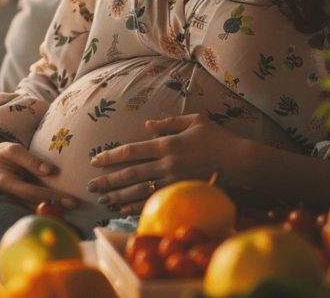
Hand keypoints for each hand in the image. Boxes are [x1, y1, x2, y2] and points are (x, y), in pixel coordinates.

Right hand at [0, 132, 77, 209]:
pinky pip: (32, 207)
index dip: (51, 197)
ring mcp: (12, 200)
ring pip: (33, 210)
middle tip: (75, 207)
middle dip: (55, 209)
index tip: (69, 200)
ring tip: (72, 212)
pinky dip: (45, 209)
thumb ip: (31, 160)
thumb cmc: (0, 153)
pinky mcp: (16, 201)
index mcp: (6, 183)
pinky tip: (60, 210)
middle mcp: (9, 196)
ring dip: (51, 212)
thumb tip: (51, 171)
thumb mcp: (13, 150)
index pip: (32, 193)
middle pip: (34, 206)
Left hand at [86, 113, 250, 213]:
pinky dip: (137, 207)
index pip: (131, 151)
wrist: (240, 161)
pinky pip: (154, 202)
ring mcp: (173, 181)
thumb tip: (146, 125)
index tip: (94, 161)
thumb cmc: (219, 138)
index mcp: (167, 144)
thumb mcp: (195, 120)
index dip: (110, 156)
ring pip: (138, 191)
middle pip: (129, 174)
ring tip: (102, 200)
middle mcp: (166, 164)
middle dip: (107, 180)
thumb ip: (169, 122)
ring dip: (118, 196)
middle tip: (89, 186)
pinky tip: (124, 209)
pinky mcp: (182, 194)